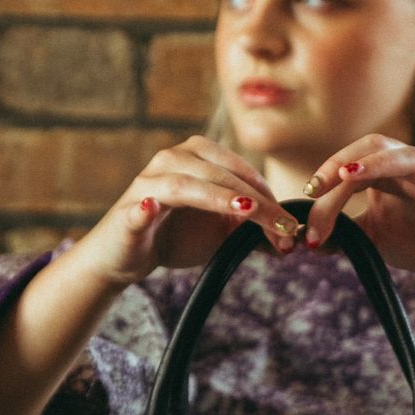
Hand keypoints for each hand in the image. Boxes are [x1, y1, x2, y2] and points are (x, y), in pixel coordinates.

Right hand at [73, 136, 303, 287]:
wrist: (128, 256)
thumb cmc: (175, 236)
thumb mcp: (220, 232)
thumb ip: (251, 229)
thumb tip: (290, 238)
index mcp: (196, 157)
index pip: (238, 170)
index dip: (267, 196)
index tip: (290, 224)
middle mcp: (170, 161)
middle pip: (217, 175)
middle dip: (254, 202)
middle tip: (282, 227)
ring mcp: (146, 186)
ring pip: (183, 184)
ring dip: (215, 196)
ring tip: (244, 211)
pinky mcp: (125, 213)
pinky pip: (137, 210)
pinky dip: (144, 209)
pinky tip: (151, 209)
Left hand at [300, 135, 414, 293]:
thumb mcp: (375, 238)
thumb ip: (345, 233)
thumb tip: (307, 240)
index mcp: (390, 172)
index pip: (352, 165)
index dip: (326, 177)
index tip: (305, 199)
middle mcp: (412, 168)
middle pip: (374, 147)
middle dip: (341, 163)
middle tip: (315, 188)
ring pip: (409, 160)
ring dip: (378, 163)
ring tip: (350, 174)